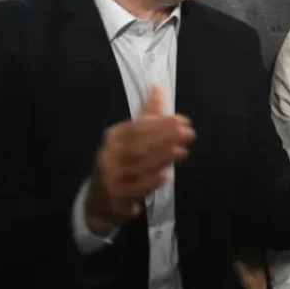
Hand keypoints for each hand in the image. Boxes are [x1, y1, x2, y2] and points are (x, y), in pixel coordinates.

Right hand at [85, 86, 194, 234]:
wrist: (100, 201)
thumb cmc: (122, 164)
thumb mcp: (131, 139)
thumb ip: (147, 116)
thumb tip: (160, 86)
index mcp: (114, 137)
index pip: (137, 127)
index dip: (160, 123)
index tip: (183, 121)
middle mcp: (109, 154)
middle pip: (139, 144)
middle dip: (165, 138)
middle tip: (189, 133)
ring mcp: (110, 176)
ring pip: (138, 165)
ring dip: (162, 157)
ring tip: (182, 151)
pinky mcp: (116, 196)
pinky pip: (134, 188)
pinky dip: (150, 182)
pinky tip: (165, 176)